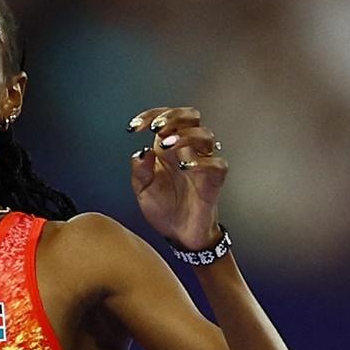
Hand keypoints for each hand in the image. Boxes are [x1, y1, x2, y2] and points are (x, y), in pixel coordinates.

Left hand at [128, 106, 227, 249]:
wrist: (180, 234)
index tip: (134, 126)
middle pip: (190, 116)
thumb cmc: (164, 209)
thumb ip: (140, 171)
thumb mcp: (143, 190)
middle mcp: (186, 151)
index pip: (164, 119)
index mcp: (167, 149)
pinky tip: (185, 168)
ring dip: (184, 136)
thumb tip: (142, 151)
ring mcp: (202, 163)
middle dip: (173, 116)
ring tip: (167, 146)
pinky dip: (201, 162)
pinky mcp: (214, 180)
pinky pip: (216, 164)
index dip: (150, 116)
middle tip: (157, 127)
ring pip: (205, 135)